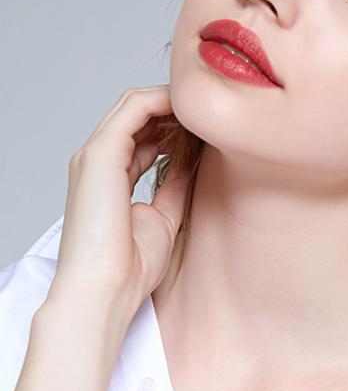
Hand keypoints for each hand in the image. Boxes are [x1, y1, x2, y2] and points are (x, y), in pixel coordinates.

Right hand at [48, 85, 189, 322]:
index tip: (206, 130)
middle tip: (209, 114)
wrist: (106, 289)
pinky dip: (163, 102)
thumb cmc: (129, 267)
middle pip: (136, 115)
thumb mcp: (163, 218)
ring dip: (171, 101)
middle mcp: (97, 162)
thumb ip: (174, 186)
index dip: (173, 127)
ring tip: (204, 110)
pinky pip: (134, 109)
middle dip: (173, 109)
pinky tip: (190, 111)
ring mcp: (96, 156)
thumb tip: (191, 162)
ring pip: (134, 105)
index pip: (139, 136)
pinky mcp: (100, 155)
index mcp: (107, 178)